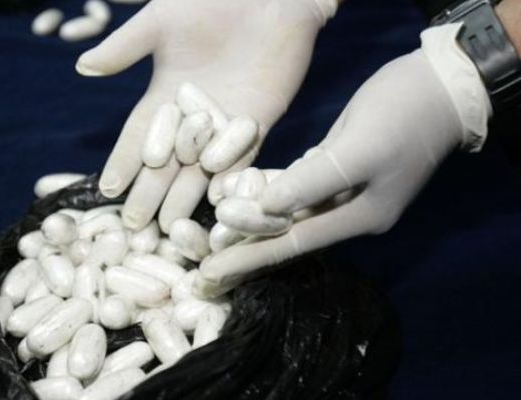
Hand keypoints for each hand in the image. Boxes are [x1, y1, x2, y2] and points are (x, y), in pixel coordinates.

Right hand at [76, 0, 336, 231]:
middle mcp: (192, 116)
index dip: (123, 162)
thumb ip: (126, 47)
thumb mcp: (160, 22)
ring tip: (170, 229)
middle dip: (149, 192)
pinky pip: (243, 157)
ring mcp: (225, 122)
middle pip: (166, 162)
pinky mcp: (258, 122)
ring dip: (186, 198)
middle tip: (134, 227)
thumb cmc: (209, 0)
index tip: (107, 190)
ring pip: (201, 168)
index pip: (138, 136)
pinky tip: (217, 206)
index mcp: (165, 94)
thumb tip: (82, 67)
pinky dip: (230, 181)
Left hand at [198, 25, 491, 292]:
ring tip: (210, 236)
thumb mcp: (359, 149)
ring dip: (250, 222)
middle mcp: (348, 211)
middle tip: (202, 268)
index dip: (249, 259)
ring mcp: (342, 189)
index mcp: (359, 217)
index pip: (293, 244)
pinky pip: (294, 186)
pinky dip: (267, 190)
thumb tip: (265, 207)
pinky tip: (237, 193)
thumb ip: (314, 182)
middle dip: (243, 250)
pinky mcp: (335, 165)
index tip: (210, 273)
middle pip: (286, 234)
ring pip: (287, 211)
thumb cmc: (404, 116)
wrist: (439, 85)